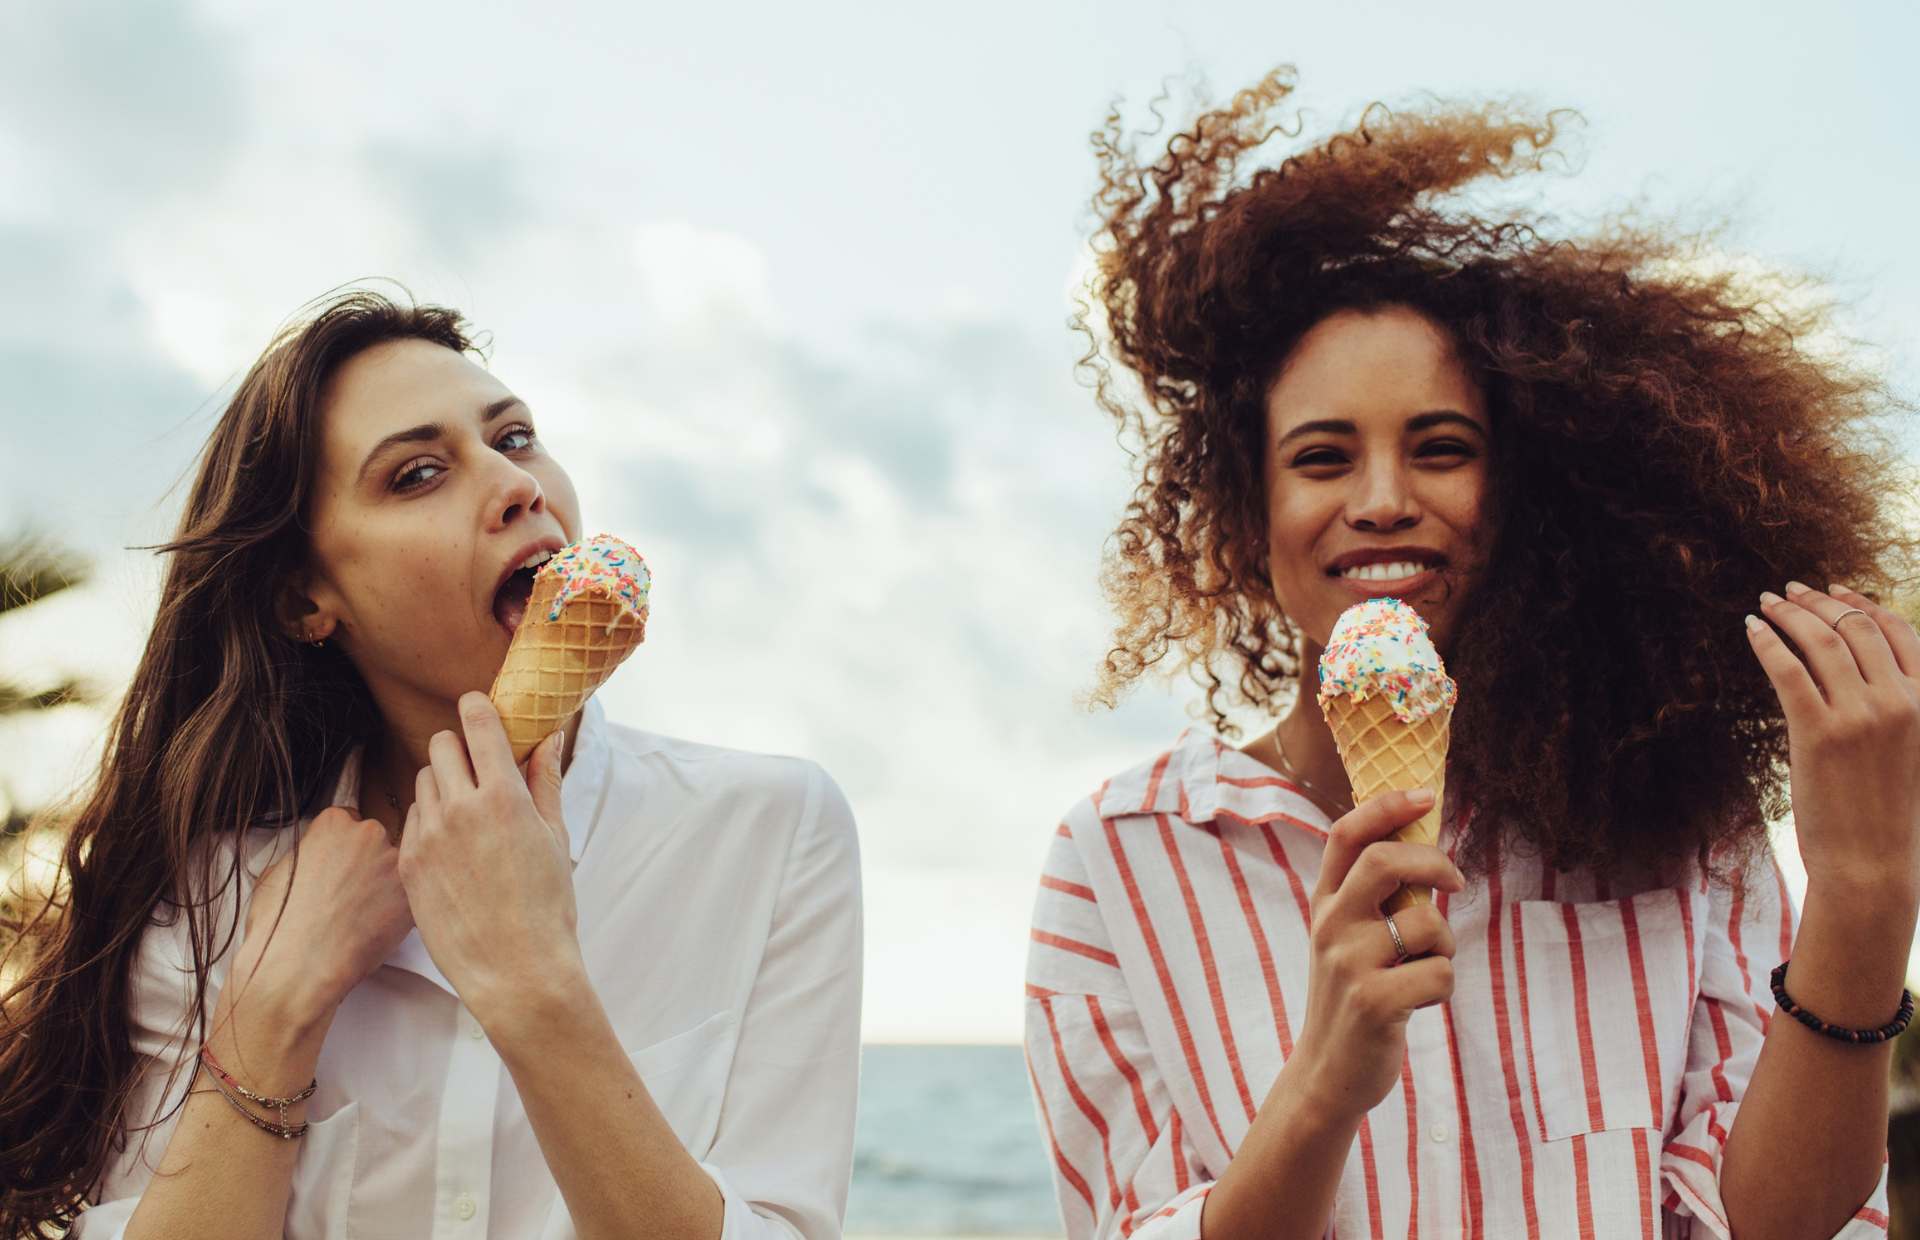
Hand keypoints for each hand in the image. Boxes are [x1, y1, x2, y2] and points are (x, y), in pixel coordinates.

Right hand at [239, 806, 414, 1025]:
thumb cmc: (280, 922)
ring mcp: (394, 862)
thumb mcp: (277, 872)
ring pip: (395, 868)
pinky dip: (397, 908)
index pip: (349, 821)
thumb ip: (306, 853)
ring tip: (361, 914)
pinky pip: (408, 894)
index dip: (344, 847)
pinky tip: (376, 926)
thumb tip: (312, 856)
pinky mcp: (411, 893)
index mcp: (335, 822)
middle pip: (376, 841)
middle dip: (367, 862)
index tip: (340, 865)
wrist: (300, 964)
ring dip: (384, 885)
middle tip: (351, 893)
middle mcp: (369, 833)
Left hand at [399, 692, 579, 1025]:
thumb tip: (549, 737)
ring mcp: (428, 835)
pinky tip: (450, 844)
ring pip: (421, 780)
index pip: (477, 724)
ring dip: (441, 782)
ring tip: (465, 811)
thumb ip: (545, 780)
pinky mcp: (409, 862)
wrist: (515, 969)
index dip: (477, 707)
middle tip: (477, 768)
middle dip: (459, 747)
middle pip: (441, 745)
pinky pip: (411, 818)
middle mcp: (460, 808)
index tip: (479, 707)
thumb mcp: (555, 836)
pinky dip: (428, 818)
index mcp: (503, 796)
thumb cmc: (546, 905)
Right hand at [1289, 788, 1464, 1120]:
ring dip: (1445, 946)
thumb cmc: (1352, 997)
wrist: (1327, 1073)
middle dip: (1433, 862)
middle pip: (1384, 861)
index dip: (1386, 806)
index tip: (1425, 795)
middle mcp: (1330, 926)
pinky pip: (1441, 972)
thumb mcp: (1346, 940)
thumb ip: (1372, 899)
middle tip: (1454, 882)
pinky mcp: (1374, 1002)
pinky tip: (1418, 1003)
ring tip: (1424, 970)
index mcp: (1325, 904)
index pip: (1347, 835)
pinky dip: (1443, 987)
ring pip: (1428, 924)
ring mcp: (1349, 963)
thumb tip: (1429, 855)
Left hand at [1747, 582, 1919, 902]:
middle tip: (1789, 589)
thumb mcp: (1911, 749)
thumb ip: (1899, 707)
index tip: (1834, 587)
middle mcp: (1900, 701)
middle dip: (1819, 600)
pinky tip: (1751, 629)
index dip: (1863, 601)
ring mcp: (1860, 715)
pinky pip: (1788, 669)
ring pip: (1821, 640)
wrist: (1873, 863)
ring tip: (1766, 602)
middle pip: (1856, 626)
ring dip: (1790, 613)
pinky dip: (1767, 641)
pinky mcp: (1818, 733)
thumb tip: (1863, 673)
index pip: (1899, 630)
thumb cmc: (1889, 812)